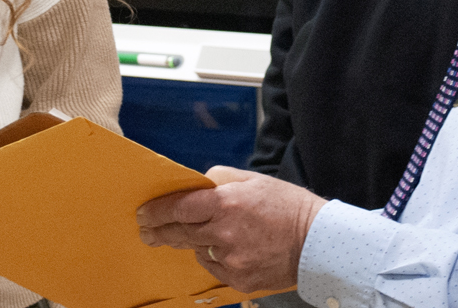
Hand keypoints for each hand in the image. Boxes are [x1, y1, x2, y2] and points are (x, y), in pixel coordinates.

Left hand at [137, 166, 327, 292]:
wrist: (315, 241)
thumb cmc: (285, 205)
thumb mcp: (252, 179)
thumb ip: (219, 180)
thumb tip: (196, 185)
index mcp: (226, 202)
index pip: (179, 207)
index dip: (157, 211)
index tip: (143, 213)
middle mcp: (223, 232)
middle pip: (179, 233)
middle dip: (159, 231)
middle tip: (146, 231)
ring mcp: (230, 259)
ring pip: (197, 250)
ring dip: (194, 242)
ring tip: (204, 234)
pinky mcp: (238, 279)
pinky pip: (214, 266)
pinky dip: (214, 256)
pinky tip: (226, 248)